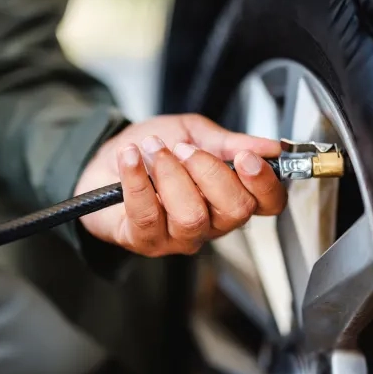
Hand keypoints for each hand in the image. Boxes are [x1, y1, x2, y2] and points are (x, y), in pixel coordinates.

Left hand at [75, 114, 286, 256]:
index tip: (245, 156)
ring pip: (191, 216)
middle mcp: (210, 223)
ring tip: (152, 150)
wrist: (103, 162)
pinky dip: (136, 178)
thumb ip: (229, 142)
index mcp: (230, 196)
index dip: (263, 182)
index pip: (268, 204)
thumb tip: (269, 146)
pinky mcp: (144, 240)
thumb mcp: (193, 133)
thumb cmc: (150, 150)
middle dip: (209, 170)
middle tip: (183, 148)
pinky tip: (130, 157)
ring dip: (170, 173)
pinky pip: (146, 214)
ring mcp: (178, 237)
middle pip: (234, 211)